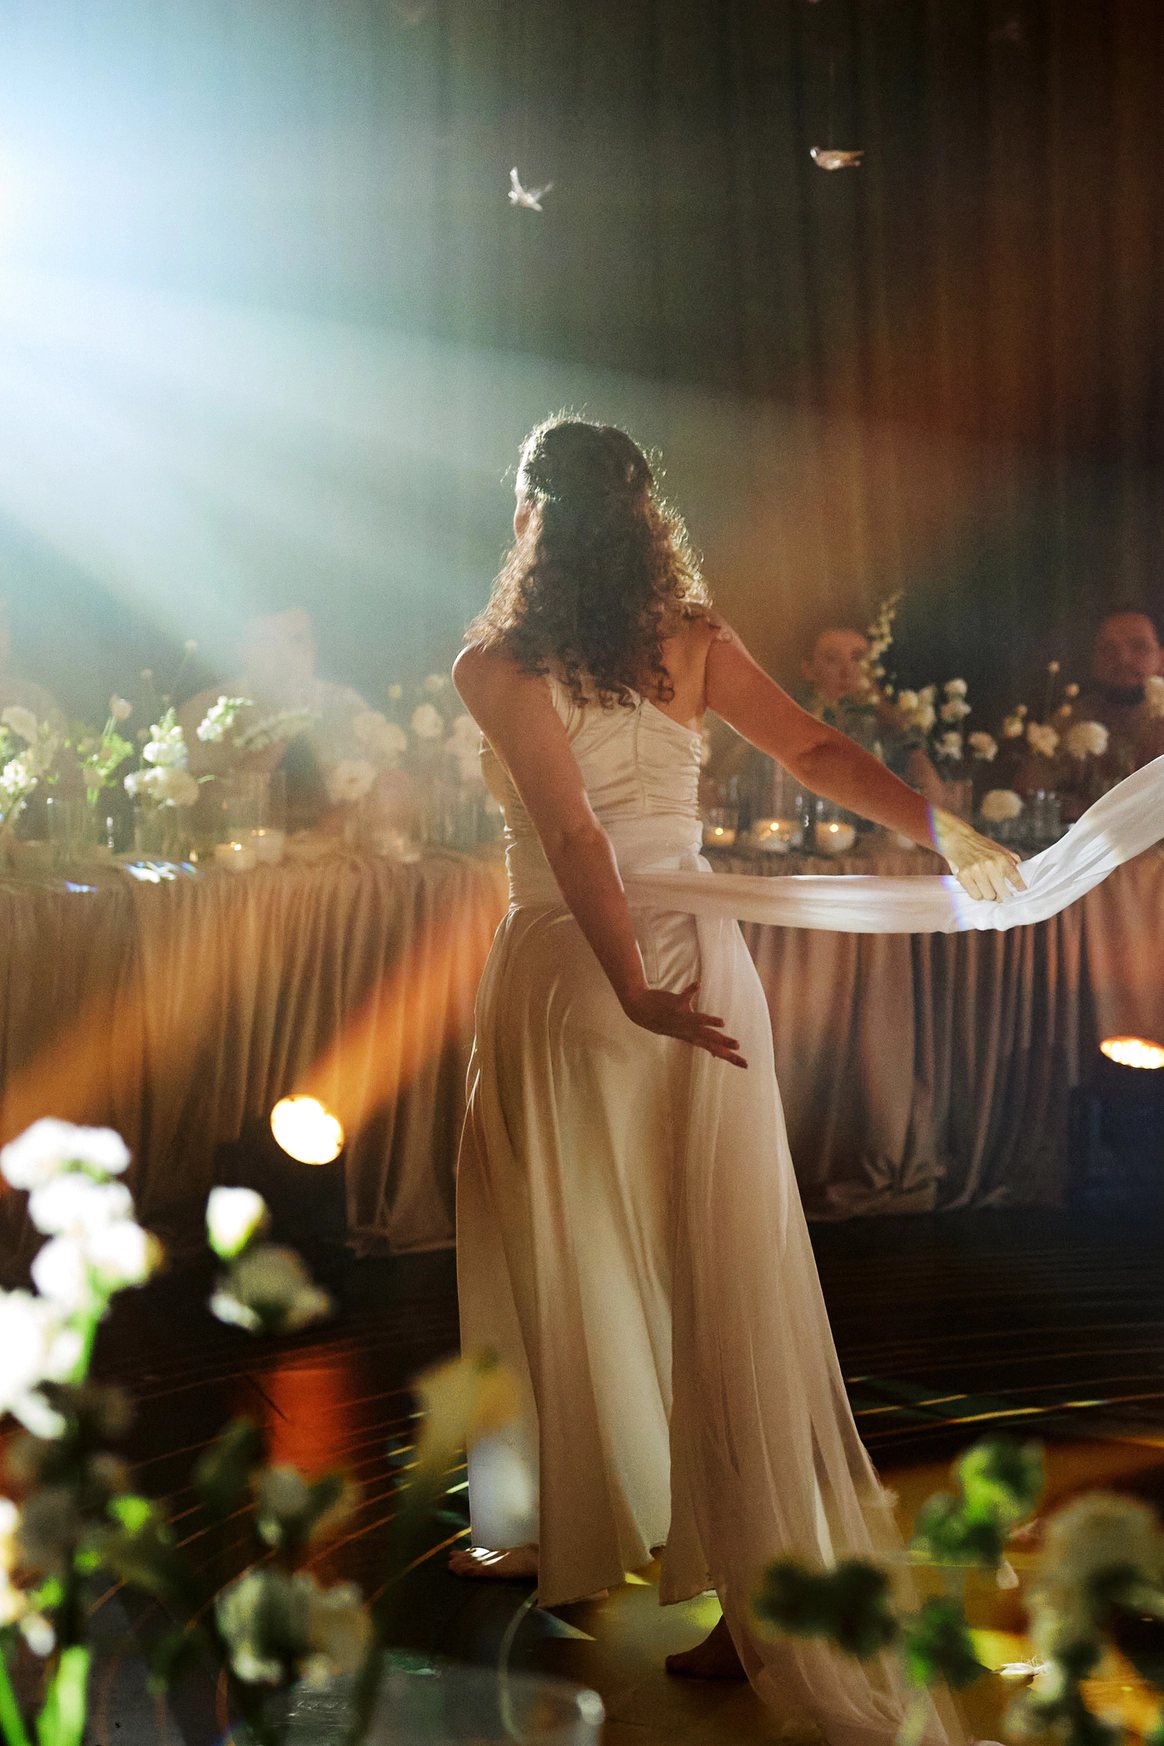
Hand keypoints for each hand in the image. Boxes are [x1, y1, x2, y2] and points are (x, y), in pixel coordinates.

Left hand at [621, 981, 746, 1067]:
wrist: (640, 1010)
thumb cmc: (666, 1021)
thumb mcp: (685, 1035)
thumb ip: (702, 1042)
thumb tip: (714, 1053)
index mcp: (692, 1038)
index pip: (714, 1051)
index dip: (730, 1058)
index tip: (746, 1065)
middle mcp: (687, 1030)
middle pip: (708, 1039)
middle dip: (723, 1043)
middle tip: (738, 1047)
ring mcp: (680, 1018)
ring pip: (696, 1021)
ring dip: (708, 1022)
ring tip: (722, 1022)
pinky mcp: (673, 1005)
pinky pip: (683, 998)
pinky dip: (690, 991)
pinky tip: (698, 985)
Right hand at [931, 808, 1026, 902]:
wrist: (958, 838)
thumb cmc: (981, 846)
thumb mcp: (1000, 850)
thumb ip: (1012, 862)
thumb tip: (1021, 878)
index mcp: (1002, 859)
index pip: (1015, 879)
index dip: (1019, 888)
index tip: (1020, 891)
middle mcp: (990, 865)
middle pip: (1002, 893)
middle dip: (1002, 895)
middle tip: (999, 893)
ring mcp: (976, 871)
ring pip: (988, 896)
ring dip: (987, 894)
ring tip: (985, 886)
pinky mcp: (964, 876)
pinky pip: (975, 895)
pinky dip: (976, 893)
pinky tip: (976, 886)